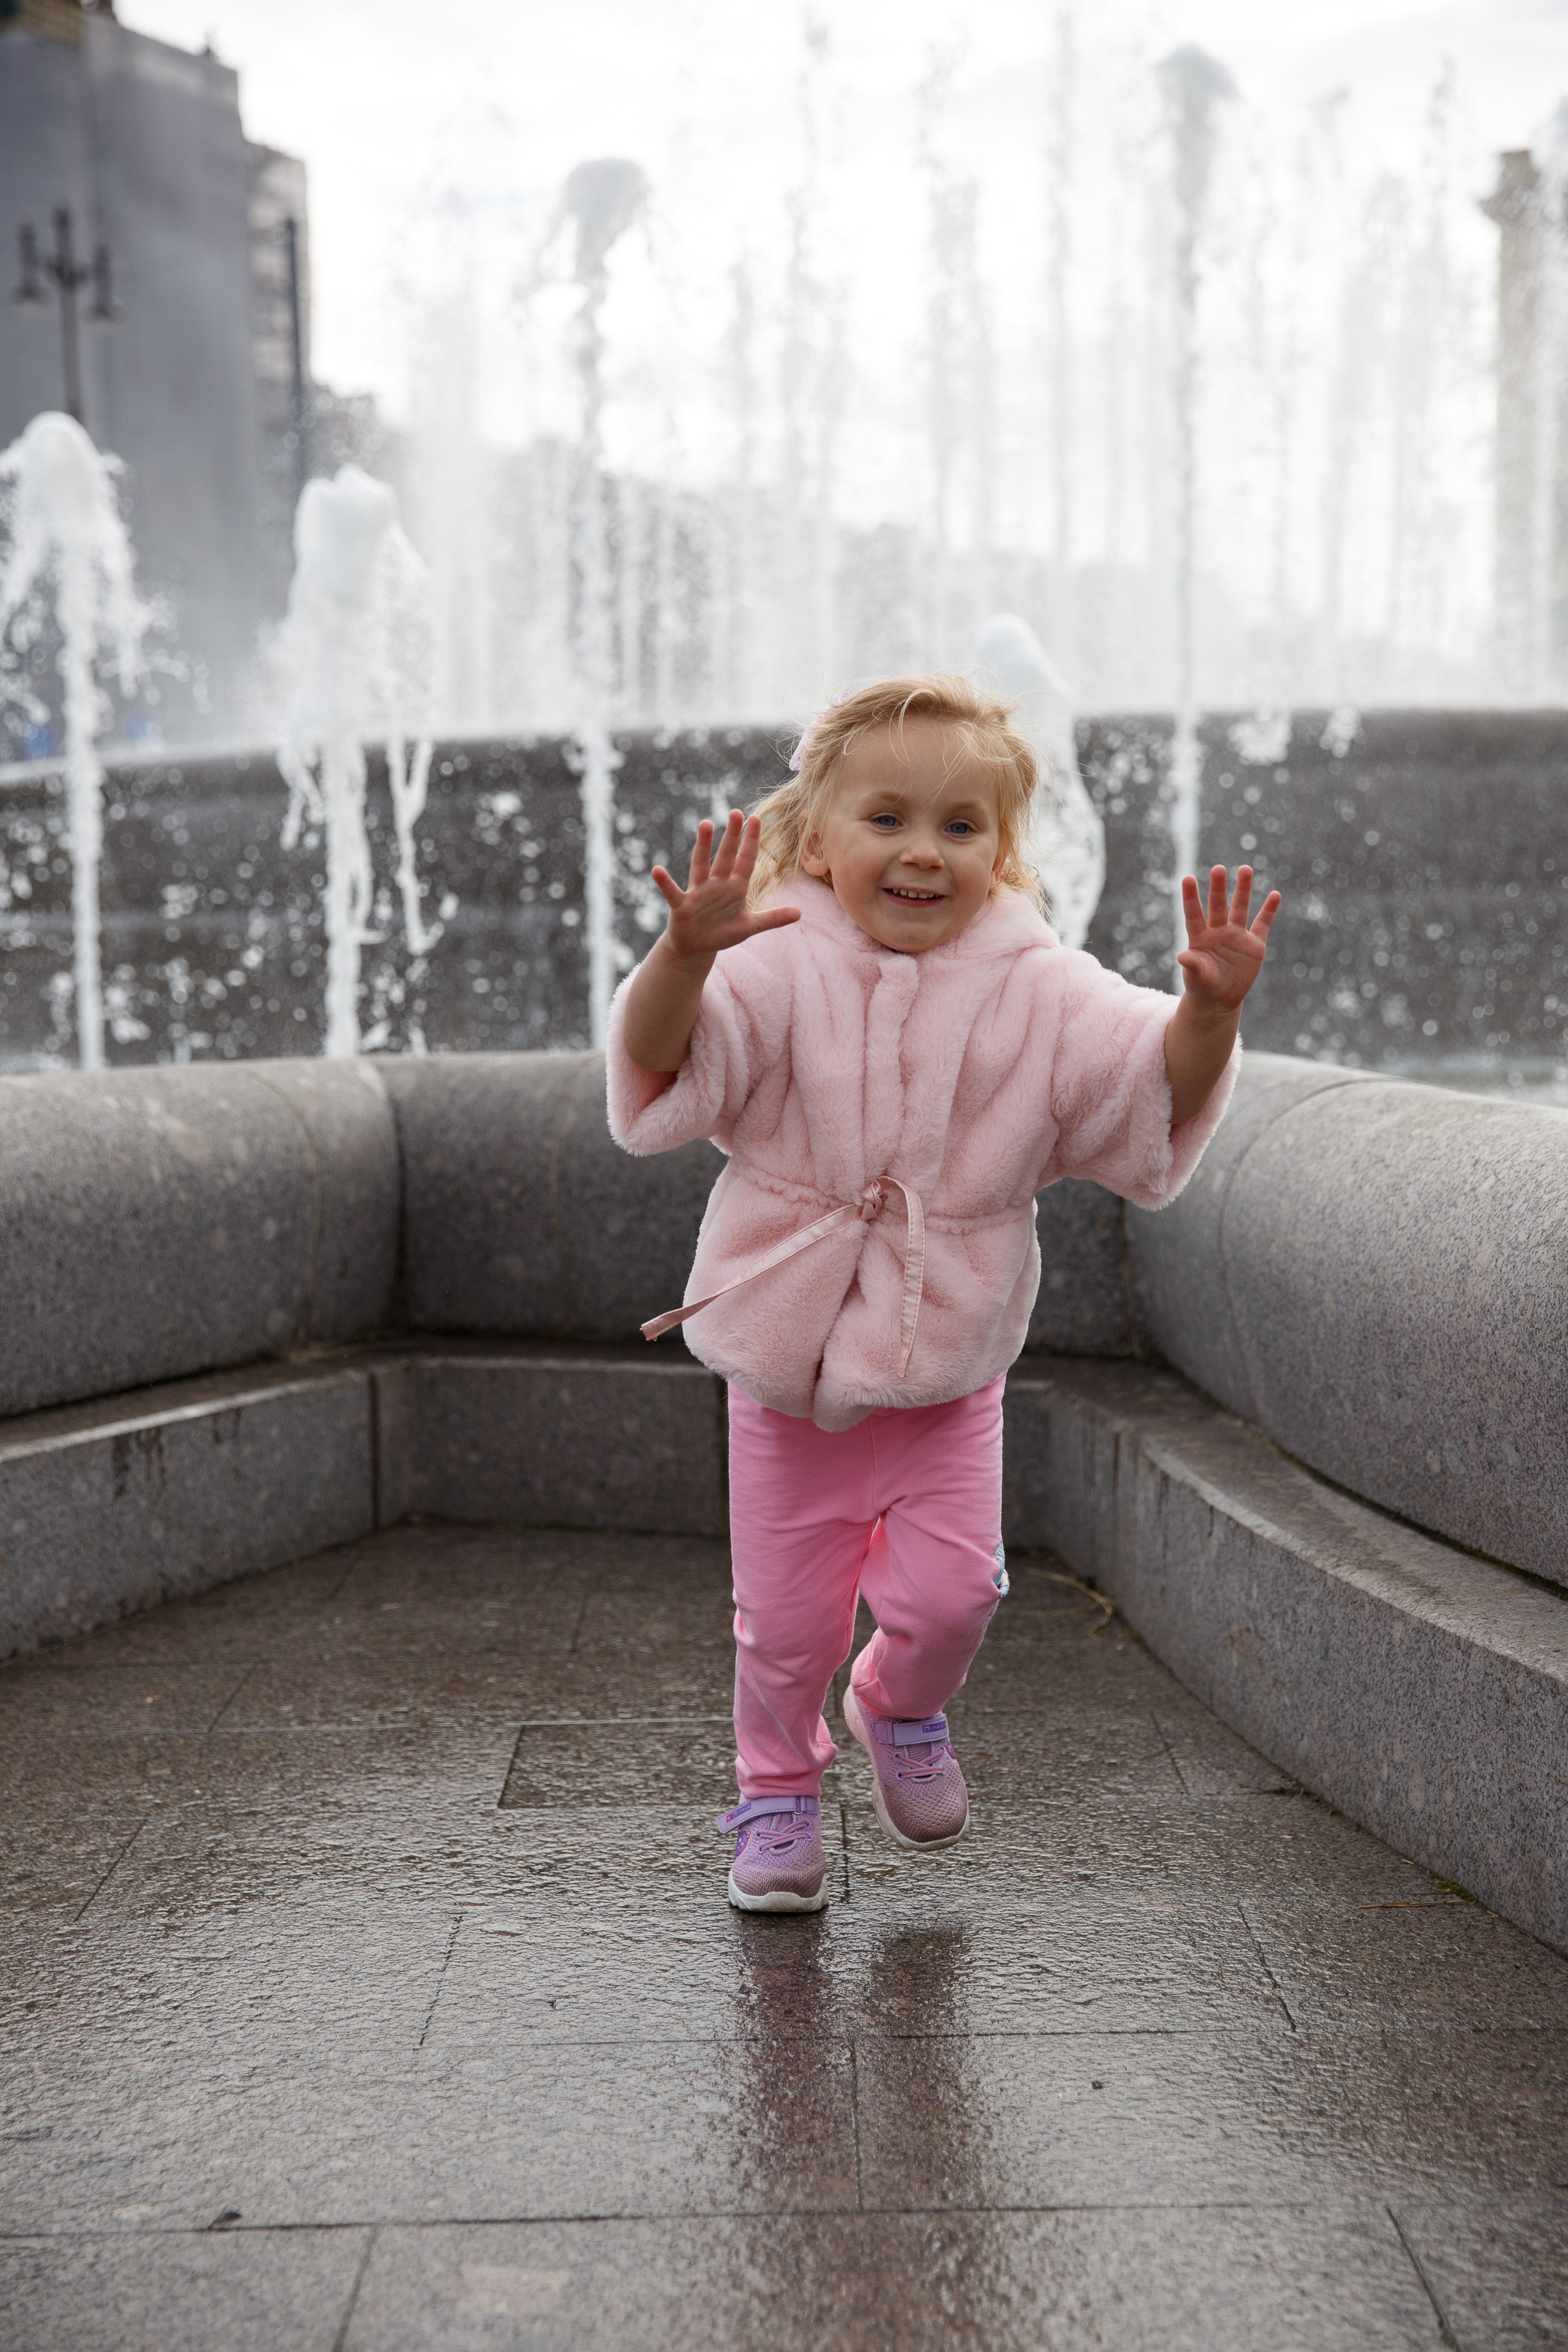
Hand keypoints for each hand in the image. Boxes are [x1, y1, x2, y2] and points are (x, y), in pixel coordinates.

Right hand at [651, 811, 800, 966]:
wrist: (696, 949)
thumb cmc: (721, 933)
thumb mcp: (750, 927)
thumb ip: (773, 919)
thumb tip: (800, 913)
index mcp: (735, 888)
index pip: (746, 861)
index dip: (751, 841)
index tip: (757, 818)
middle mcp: (717, 885)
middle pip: (726, 857)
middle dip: (732, 836)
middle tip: (736, 812)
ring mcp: (698, 893)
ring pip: (701, 865)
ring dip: (703, 846)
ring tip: (706, 824)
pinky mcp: (681, 906)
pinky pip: (672, 892)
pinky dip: (664, 883)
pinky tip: (657, 871)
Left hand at [1177, 865, 1280, 1011]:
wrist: (1220, 999)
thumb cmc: (1202, 986)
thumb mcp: (1196, 978)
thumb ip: (1192, 966)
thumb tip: (1182, 956)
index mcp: (1200, 937)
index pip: (1193, 914)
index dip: (1190, 897)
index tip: (1186, 878)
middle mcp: (1218, 931)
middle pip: (1218, 906)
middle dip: (1218, 888)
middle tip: (1218, 868)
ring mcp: (1237, 936)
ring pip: (1240, 908)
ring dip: (1243, 890)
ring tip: (1245, 869)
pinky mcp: (1254, 945)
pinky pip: (1262, 924)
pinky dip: (1269, 910)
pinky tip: (1275, 895)